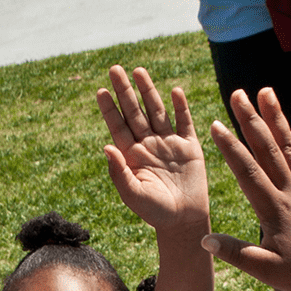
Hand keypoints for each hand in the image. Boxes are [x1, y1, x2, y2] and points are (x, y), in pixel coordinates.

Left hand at [98, 66, 209, 233]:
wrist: (184, 222)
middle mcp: (148, 145)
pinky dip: (180, 107)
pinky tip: (174, 91)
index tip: (101, 90)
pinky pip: (184, 122)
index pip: (118, 126)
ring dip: (148, 91)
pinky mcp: (190, 147)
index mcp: (132, 155)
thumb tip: (106, 146)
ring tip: (138, 71)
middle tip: (114, 69)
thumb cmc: (155, 212)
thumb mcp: (133, 194)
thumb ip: (119, 172)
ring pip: (156, 111)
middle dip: (125, 90)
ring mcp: (169, 144)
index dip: (110, 108)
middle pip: (135, 112)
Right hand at [203, 88, 290, 290]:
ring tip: (265, 92)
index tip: (215, 125)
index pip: (248, 171)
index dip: (230, 147)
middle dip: (250, 119)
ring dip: (275, 118)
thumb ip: (234, 253)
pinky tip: (288, 130)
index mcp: (274, 209)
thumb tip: (204, 240)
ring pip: (288, 146)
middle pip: (267, 149)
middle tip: (237, 93)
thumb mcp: (264, 270)